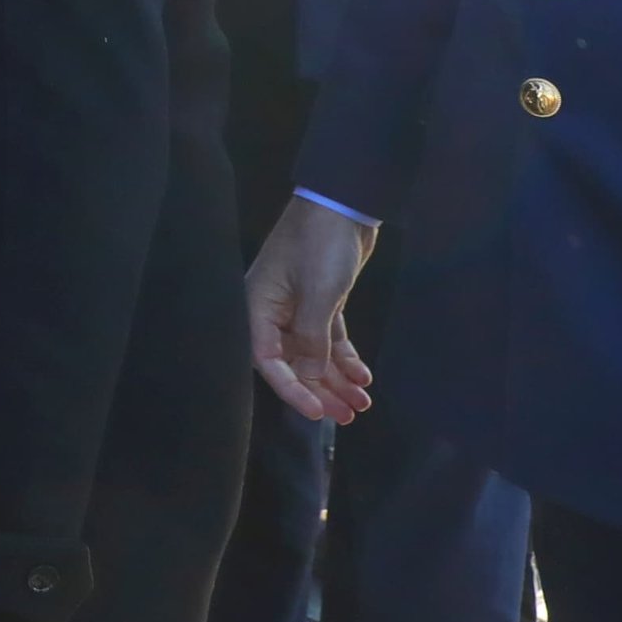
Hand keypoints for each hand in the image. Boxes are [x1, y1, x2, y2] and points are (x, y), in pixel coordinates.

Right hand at [248, 194, 379, 424]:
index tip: (318, 412)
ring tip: (362, 403)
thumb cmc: (321, 246)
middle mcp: (273, 311)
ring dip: (337, 380)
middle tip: (348, 416)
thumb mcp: (318, 294)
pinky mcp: (320, 301)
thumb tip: (310, 376)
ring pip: (314, 354)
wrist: (342, 206)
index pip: (267, 359)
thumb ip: (312, 339)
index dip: (292, 389)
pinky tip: (363, 376)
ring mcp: (297, 307)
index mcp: (258, 306)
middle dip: (320, 390)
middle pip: (293, 362)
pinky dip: (345, 358)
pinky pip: (328, 339)